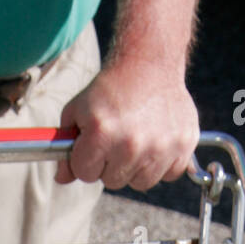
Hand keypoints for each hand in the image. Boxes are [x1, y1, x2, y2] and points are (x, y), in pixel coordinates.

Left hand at [55, 64, 198, 192]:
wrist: (149, 61)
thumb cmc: (110, 89)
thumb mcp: (77, 111)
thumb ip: (65, 147)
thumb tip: (61, 179)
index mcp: (101, 133)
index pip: (85, 174)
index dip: (86, 159)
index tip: (94, 142)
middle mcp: (130, 144)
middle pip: (113, 181)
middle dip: (110, 163)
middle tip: (117, 136)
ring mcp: (160, 146)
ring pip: (141, 182)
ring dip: (136, 166)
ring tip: (137, 137)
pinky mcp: (183, 145)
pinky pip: (169, 174)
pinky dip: (163, 162)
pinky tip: (157, 138)